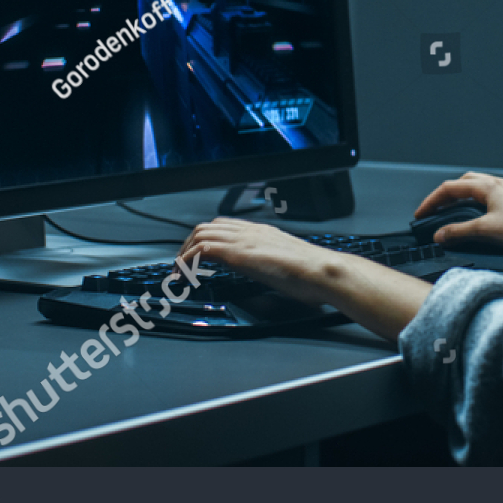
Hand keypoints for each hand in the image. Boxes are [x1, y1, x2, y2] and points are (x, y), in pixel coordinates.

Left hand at [175, 218, 338, 306]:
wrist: (323, 271)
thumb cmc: (314, 274)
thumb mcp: (287, 264)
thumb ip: (272, 263)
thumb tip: (269, 274)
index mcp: (262, 232)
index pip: (224, 226)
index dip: (205, 240)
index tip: (197, 258)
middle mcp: (251, 231)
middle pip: (207, 227)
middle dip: (188, 245)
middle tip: (181, 266)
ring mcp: (244, 240)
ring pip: (201, 234)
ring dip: (184, 253)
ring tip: (178, 273)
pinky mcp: (240, 254)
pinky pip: (203, 250)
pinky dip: (188, 261)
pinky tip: (186, 275)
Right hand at [413, 171, 502, 248]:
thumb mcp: (487, 231)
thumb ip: (459, 232)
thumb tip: (440, 235)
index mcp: (487, 186)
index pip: (449, 188)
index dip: (431, 202)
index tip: (421, 214)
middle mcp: (498, 184)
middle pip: (463, 183)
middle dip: (445, 196)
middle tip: (435, 211)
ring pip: (478, 187)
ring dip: (461, 198)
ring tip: (453, 213)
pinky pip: (490, 195)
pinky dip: (477, 202)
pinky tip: (479, 216)